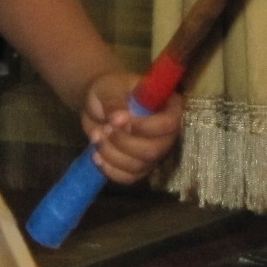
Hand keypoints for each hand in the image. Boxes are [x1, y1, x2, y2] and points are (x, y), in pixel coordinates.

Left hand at [80, 69, 182, 183]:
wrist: (97, 106)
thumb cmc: (109, 90)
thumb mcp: (108, 89)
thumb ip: (114, 102)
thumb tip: (119, 118)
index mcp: (167, 108)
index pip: (170, 124)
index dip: (146, 127)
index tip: (119, 120)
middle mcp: (166, 134)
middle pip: (154, 151)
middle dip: (123, 143)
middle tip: (104, 129)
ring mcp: (154, 152)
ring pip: (139, 166)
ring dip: (112, 154)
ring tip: (96, 136)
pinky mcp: (139, 166)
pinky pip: (129, 178)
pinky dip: (110, 170)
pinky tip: (96, 156)